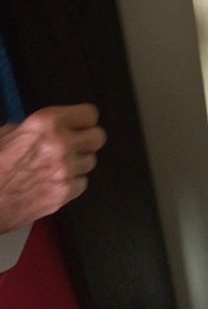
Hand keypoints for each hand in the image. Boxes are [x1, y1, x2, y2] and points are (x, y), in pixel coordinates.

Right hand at [0, 104, 106, 233]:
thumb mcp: (8, 134)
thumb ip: (36, 127)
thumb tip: (50, 127)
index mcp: (47, 123)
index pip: (89, 114)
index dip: (84, 120)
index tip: (80, 125)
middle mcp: (60, 144)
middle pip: (98, 137)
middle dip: (87, 141)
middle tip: (74, 145)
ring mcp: (64, 171)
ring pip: (90, 162)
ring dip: (77, 164)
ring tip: (56, 167)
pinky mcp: (63, 193)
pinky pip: (81, 184)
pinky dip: (70, 184)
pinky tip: (52, 182)